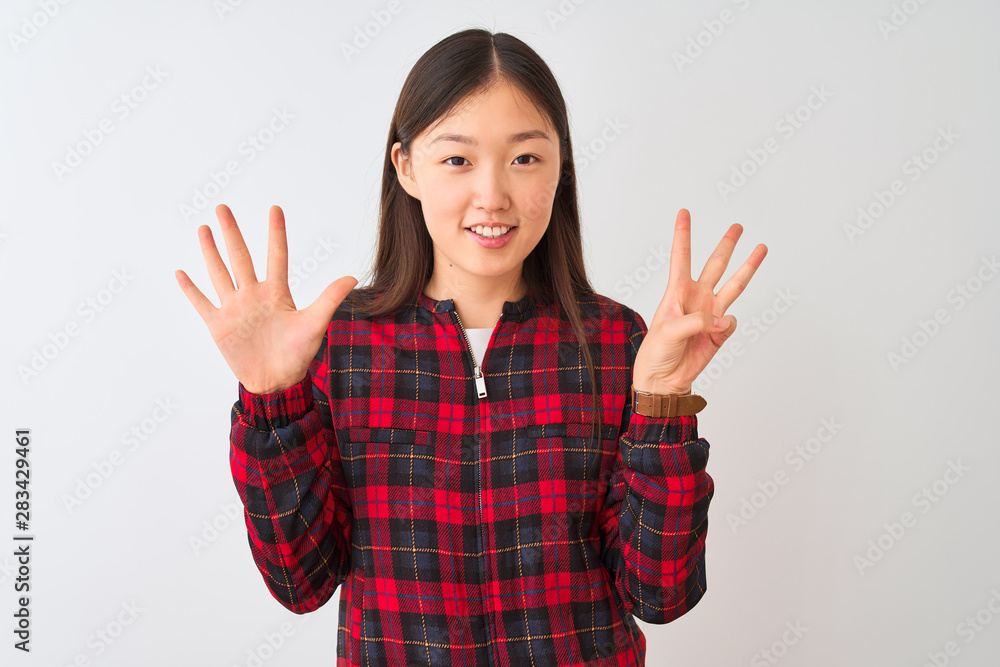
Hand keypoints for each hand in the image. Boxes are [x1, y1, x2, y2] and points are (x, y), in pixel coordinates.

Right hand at [174, 204, 357, 394]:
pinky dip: (191, 289)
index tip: (275, 209)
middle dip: (231, 232)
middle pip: (240, 257)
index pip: (276, 255)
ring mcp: (234, 308)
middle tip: (223, 207)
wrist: (277, 382)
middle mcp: (253, 295)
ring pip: (219, 273)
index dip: (276, 233)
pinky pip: (202, 303)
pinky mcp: (219, 325)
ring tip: (204, 228)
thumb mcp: (315, 324)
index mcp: (277, 292)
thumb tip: (353, 277)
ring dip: (210, 252)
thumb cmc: (297, 355)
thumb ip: (329, 299)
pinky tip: (181, 272)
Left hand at [633, 208, 766, 394]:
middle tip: (737, 226)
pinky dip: (726, 326)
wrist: (664, 380)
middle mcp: (696, 298)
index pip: (681, 257)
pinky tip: (716, 333)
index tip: (683, 212)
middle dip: (726, 245)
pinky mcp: (720, 331)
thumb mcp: (668, 331)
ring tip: (761, 248)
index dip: (683, 235)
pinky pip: (731, 322)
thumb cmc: (656, 352)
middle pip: (715, 265)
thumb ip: (697, 321)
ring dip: (748, 267)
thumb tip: (723, 319)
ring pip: (734, 284)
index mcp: (676, 292)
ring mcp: (710, 313)